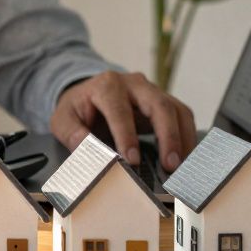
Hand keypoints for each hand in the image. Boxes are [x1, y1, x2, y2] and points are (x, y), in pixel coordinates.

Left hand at [51, 71, 195, 172]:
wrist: (88, 95)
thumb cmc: (78, 109)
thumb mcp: (63, 119)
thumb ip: (71, 132)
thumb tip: (84, 146)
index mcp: (107, 86)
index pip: (120, 111)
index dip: (127, 136)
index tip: (132, 160)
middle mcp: (134, 84)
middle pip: (159, 105)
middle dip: (167, 136)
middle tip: (170, 165)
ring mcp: (153, 91)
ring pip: (176, 110)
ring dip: (183, 139)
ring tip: (182, 166)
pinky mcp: (165, 101)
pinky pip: (183, 116)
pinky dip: (187, 137)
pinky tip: (185, 158)